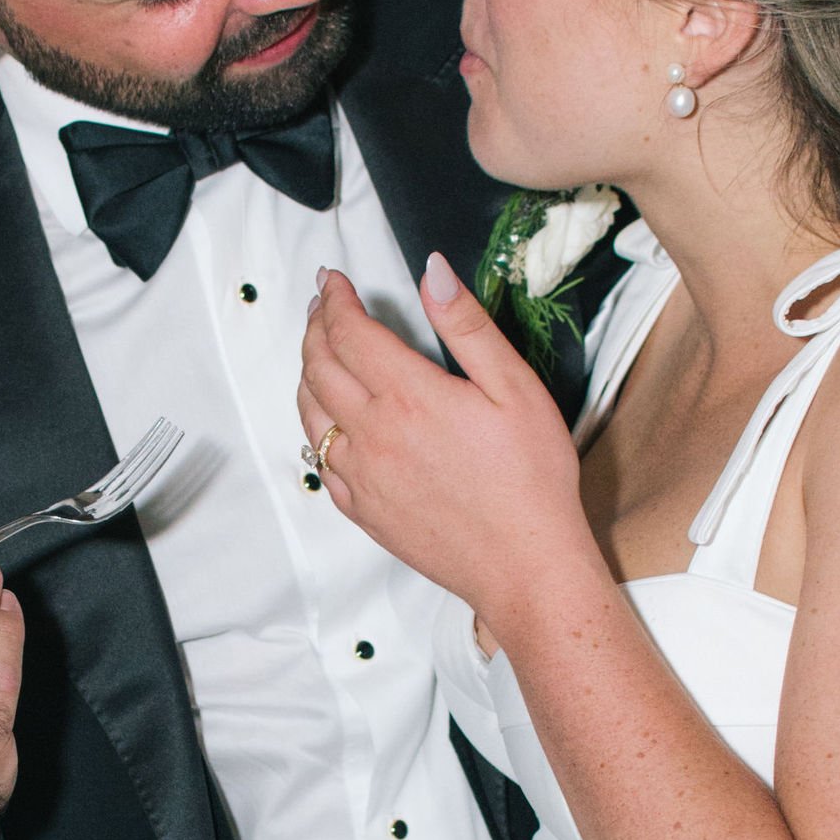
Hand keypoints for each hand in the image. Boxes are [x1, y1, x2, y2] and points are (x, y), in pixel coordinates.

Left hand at [298, 256, 588, 619]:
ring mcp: (362, 477)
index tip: (333, 280)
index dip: (336, 300)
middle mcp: (373, 434)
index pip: (350, 333)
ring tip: (318, 351)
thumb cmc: (531, 479)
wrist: (524, 566)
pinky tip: (329, 420)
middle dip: (315, 327)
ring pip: (310, 414)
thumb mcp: (515, 388)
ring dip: (307, 373)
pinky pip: (321, 462)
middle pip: (319, 367)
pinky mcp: (363, 511)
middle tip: (321, 305)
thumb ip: (467, 326)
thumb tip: (432, 272)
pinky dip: (315, 428)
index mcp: (409, 397)